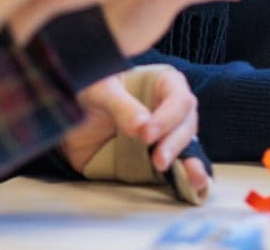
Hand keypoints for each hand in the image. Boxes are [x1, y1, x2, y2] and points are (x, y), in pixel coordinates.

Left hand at [62, 68, 207, 195]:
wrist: (72, 118)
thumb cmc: (89, 89)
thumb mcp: (100, 90)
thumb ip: (121, 106)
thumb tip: (141, 126)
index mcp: (163, 83)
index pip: (178, 98)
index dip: (166, 117)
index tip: (146, 134)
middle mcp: (170, 108)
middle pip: (186, 124)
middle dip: (175, 143)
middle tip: (158, 159)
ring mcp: (167, 134)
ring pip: (187, 146)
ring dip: (188, 162)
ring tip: (190, 178)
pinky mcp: (159, 156)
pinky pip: (179, 165)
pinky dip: (189, 176)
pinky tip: (196, 185)